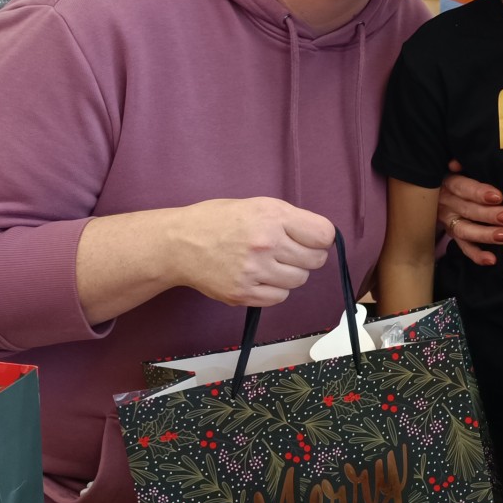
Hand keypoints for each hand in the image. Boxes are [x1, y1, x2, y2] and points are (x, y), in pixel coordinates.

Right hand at [167, 197, 335, 307]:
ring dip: (291, 274)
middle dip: (307, 257)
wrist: (179, 243)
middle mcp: (266, 243)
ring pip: (299, 280)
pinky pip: (279, 297)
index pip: (323, 235)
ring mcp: (254, 271)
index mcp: (273, 216)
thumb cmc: (218, 220)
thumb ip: (289, 219)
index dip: (321, 238)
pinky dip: (275, 289)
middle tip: (291, 252)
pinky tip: (260, 276)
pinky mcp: (243, 293)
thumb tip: (321, 237)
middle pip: (315, 260)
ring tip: (271, 264)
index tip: (313, 240)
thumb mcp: (257, 205)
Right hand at [437, 159, 502, 266]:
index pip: (463, 187)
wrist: (432, 190)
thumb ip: (462, 163)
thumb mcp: (456, 166)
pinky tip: (492, 259)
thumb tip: (457, 162)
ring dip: (486, 235)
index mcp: (448, 182)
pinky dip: (476, 254)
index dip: (479, 192)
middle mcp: (446, 203)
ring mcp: (448, 221)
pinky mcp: (453, 234)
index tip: (498, 196)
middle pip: (468, 210)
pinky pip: (463, 246)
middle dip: (489, 215)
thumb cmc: (457, 174)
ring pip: (465, 230)